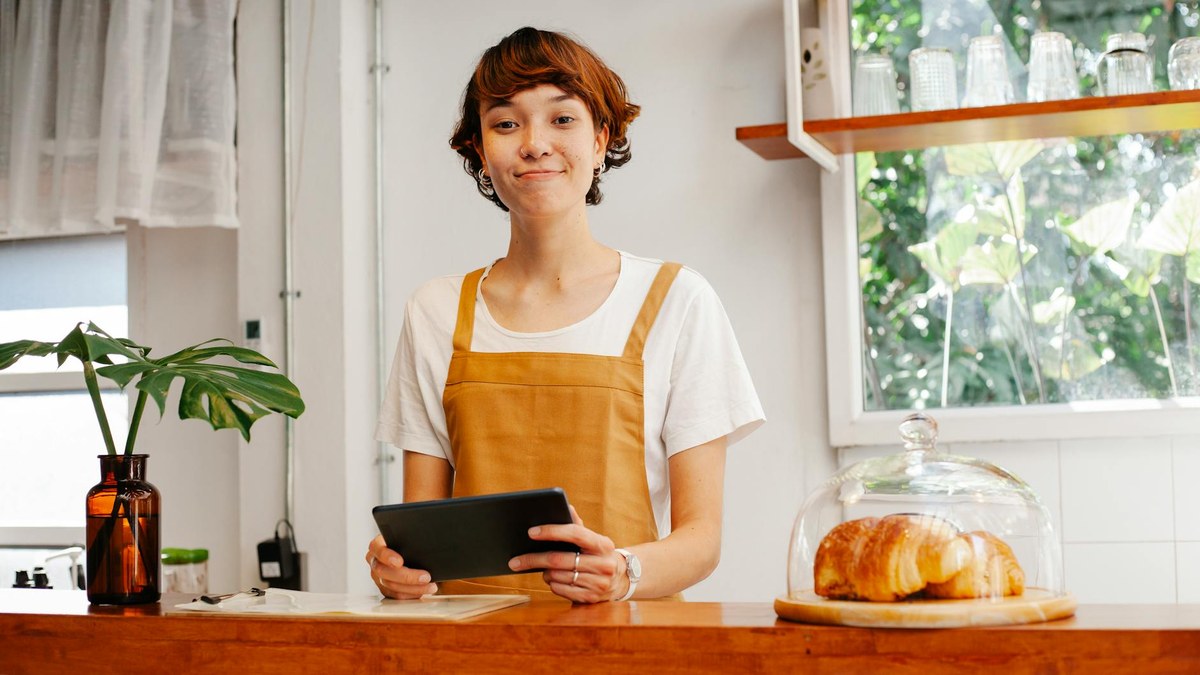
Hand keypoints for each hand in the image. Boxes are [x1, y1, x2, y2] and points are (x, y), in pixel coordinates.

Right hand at [365, 534, 437, 598]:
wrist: (408, 551)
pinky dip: (411, 594)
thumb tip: (424, 545)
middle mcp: (374, 562)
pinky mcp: (384, 588)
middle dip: (407, 577)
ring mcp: (377, 577)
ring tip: (430, 586)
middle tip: (426, 577)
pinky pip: (396, 595)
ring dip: (413, 588)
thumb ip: (409, 540)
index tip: (399, 562)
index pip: (378, 550)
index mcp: (377, 546)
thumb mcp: (407, 537)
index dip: (387, 556)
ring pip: (391, 586)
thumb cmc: (407, 542)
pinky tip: (423, 590)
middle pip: (384, 572)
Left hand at [507, 505, 629, 603]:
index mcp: (603, 544)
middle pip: (559, 559)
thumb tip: (567, 507)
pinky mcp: (590, 598)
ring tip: (542, 568)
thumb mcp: (593, 540)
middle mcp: (603, 564)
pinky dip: (552, 584)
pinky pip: (560, 590)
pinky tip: (553, 579)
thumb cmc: (598, 554)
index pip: (574, 533)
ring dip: (544, 572)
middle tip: (515, 560)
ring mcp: (598, 584)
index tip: (531, 532)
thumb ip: (578, 525)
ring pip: (557, 576)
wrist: (621, 580)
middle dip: (534, 559)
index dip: (552, 531)